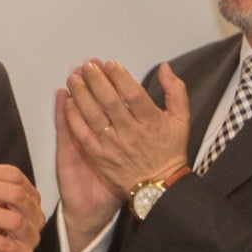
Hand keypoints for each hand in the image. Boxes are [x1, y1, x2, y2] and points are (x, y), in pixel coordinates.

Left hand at [62, 59, 190, 198]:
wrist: (160, 187)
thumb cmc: (169, 152)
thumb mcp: (182, 120)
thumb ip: (176, 91)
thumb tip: (165, 68)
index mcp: (151, 121)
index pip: (133, 93)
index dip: (119, 76)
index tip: (110, 64)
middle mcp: (131, 133)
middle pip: (109, 101)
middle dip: (96, 80)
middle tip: (88, 66)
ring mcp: (114, 146)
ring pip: (93, 115)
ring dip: (81, 95)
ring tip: (74, 79)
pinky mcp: (101, 157)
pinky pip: (84, 135)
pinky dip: (74, 118)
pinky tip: (69, 104)